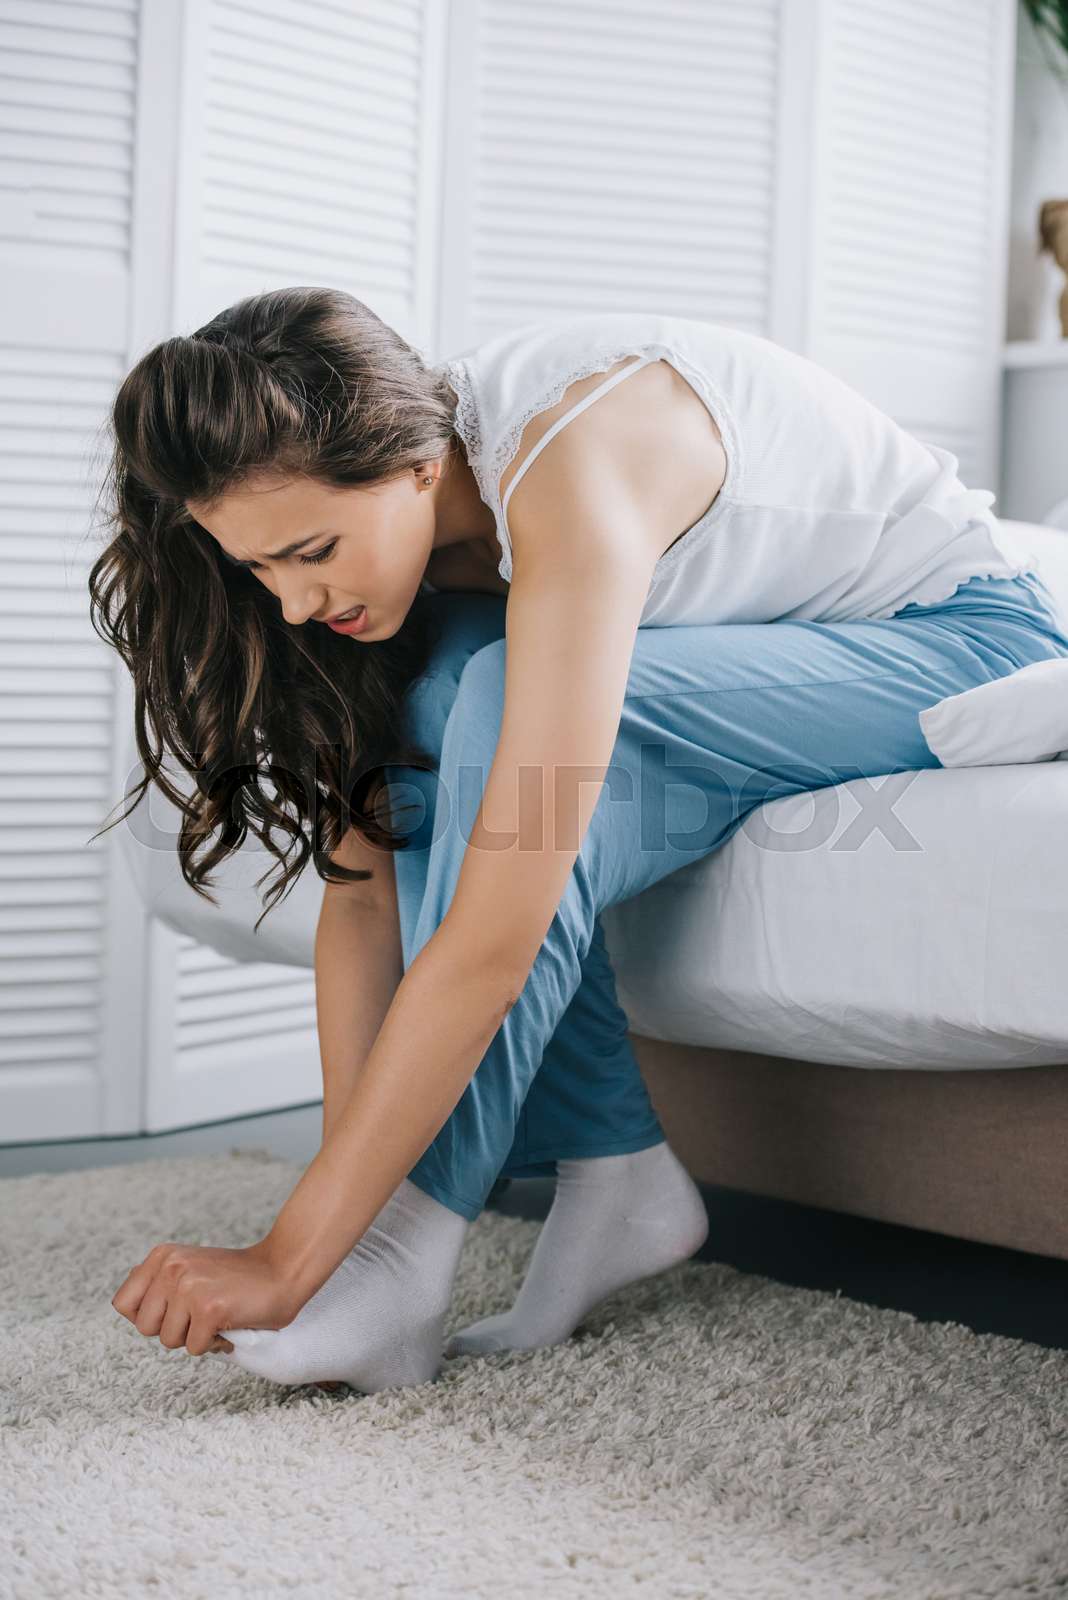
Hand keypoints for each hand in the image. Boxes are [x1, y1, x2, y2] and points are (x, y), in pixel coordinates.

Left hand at [111, 1239, 301, 1357]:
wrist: (283, 1269)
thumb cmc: (236, 1277)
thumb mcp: (189, 1266)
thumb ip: (157, 1280)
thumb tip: (124, 1303)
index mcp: (162, 1256)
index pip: (123, 1304)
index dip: (147, 1315)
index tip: (175, 1309)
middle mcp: (171, 1267)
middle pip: (145, 1327)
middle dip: (173, 1329)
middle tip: (200, 1313)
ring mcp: (189, 1287)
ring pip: (169, 1341)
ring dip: (195, 1337)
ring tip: (217, 1316)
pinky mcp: (209, 1309)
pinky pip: (196, 1348)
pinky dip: (215, 1344)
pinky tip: (230, 1323)